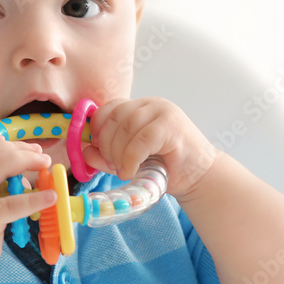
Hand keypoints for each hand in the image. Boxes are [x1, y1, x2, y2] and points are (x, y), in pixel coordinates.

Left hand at [81, 97, 219, 197]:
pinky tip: (131, 171)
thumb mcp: (127, 161)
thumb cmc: (165, 168)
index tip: (97, 149)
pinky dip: (129, 159)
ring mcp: (163, 112)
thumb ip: (104, 155)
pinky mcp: (171, 126)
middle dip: (106, 144)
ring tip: (124, 170)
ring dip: (117, 154)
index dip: (97, 128)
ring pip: (125, 128)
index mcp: (140, 107)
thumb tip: (83, 151)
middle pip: (114, 116)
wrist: (200, 178)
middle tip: (112, 165)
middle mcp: (151, 104)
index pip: (109, 108)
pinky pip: (140, 140)